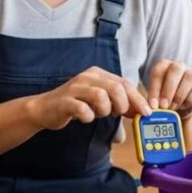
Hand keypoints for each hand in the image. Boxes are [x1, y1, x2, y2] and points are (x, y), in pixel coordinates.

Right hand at [26, 67, 149, 130]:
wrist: (45, 109)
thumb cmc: (76, 105)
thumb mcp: (100, 102)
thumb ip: (119, 105)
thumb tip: (140, 113)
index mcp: (99, 74)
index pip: (125, 83)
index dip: (138, 99)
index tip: (146, 112)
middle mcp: (88, 77)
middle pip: (116, 88)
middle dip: (123, 105)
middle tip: (118, 114)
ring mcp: (75, 88)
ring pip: (101, 96)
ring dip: (105, 110)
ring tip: (99, 114)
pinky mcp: (64, 101)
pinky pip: (82, 109)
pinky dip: (88, 116)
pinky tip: (86, 118)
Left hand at [148, 60, 191, 118]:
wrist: (181, 107)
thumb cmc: (164, 101)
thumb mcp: (155, 100)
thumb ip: (152, 101)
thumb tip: (148, 109)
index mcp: (162, 66)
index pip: (158, 71)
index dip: (155, 88)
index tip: (153, 105)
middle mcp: (177, 66)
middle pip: (175, 70)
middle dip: (168, 90)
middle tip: (164, 106)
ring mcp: (191, 73)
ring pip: (189, 78)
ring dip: (179, 96)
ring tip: (172, 108)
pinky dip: (189, 101)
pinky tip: (182, 107)